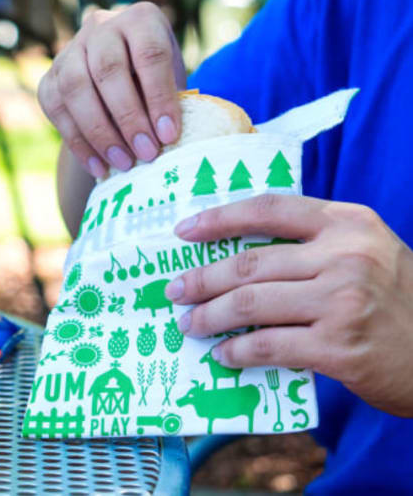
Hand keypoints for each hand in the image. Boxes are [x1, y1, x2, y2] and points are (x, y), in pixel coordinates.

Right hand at [38, 2, 185, 177]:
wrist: (118, 81)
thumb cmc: (155, 82)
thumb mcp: (172, 80)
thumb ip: (170, 101)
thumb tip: (167, 141)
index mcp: (140, 20)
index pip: (149, 54)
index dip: (159, 97)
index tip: (169, 135)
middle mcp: (101, 27)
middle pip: (108, 69)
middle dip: (128, 117)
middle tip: (147, 153)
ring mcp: (69, 51)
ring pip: (75, 87)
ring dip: (99, 132)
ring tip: (122, 163)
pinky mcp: (49, 78)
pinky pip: (56, 109)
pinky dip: (78, 142)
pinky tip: (99, 166)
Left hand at [166, 194, 412, 416]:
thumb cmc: (397, 302)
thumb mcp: (367, 253)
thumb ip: (314, 246)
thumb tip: (235, 258)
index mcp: (348, 223)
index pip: (269, 209)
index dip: (219, 219)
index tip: (183, 231)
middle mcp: (346, 256)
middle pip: (250, 263)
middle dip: (202, 278)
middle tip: (174, 290)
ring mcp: (343, 301)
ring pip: (250, 303)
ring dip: (210, 316)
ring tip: (190, 324)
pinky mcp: (339, 346)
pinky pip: (268, 345)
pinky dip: (237, 351)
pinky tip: (224, 355)